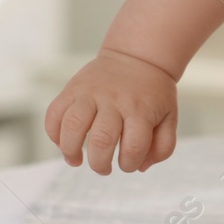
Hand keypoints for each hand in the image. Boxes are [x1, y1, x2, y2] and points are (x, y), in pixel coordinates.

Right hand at [45, 50, 177, 173]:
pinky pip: (54, 113)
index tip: (127, 164)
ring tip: (76, 160)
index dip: (129, 164)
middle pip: (101, 140)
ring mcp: (91, 93)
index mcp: (141, 110)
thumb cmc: (153, 94)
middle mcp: (115, 100)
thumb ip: (163, 146)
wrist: (138, 56)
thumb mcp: (170, 117)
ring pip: (72, 125)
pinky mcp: (73, 88)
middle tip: (103, 167)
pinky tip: (63, 142)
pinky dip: (53, 133)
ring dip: (70, 151)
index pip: (133, 148)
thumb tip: (140, 167)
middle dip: (99, 164)